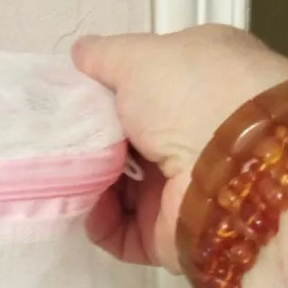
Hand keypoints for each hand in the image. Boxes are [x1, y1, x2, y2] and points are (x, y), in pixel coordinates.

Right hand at [72, 24, 287, 271]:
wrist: (232, 165)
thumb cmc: (190, 93)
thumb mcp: (140, 56)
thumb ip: (105, 56)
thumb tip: (80, 53)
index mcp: (198, 84)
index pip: (144, 90)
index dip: (104, 95)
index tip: (69, 100)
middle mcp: (194, 135)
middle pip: (126, 143)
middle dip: (89, 144)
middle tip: (56, 141)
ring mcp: (182, 188)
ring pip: (119, 190)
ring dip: (88, 184)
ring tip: (63, 176)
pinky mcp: (169, 233)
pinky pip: (122, 231)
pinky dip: (100, 222)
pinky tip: (87, 208)